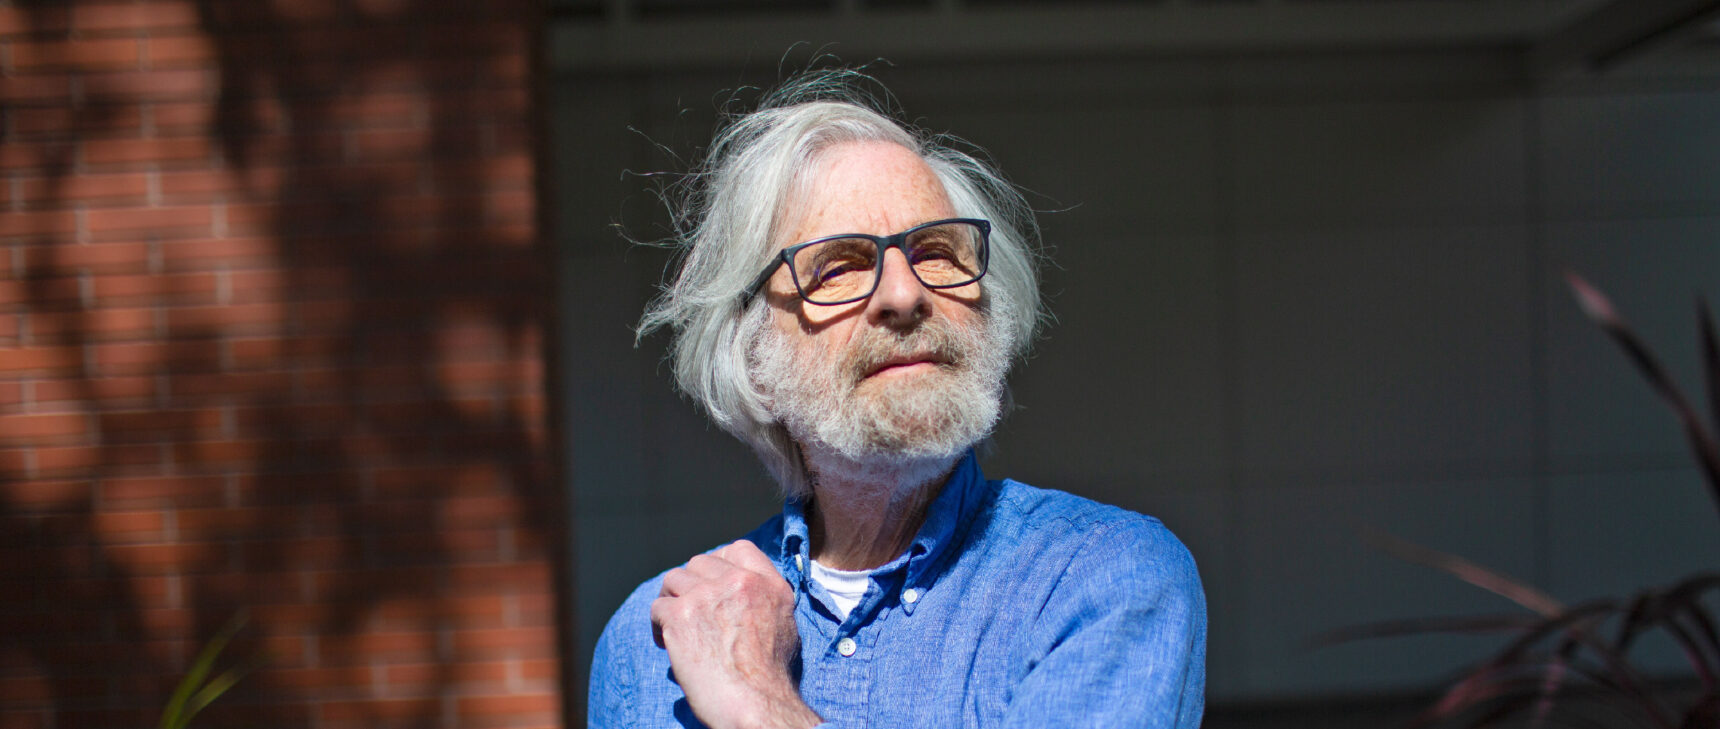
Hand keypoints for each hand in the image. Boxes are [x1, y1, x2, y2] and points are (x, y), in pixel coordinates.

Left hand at [652, 540, 821, 728]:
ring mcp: (707, 595)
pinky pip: (657, 606)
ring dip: (671, 600)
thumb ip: (764, 600)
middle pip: (700, 562)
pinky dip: (657, 625)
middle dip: (691, 583)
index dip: (719, 561)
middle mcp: (738, 582)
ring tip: (673, 624)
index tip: (710, 580)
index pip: (738, 549)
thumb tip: (741, 596)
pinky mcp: (680, 615)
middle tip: (688, 608)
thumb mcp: (784, 626)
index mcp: (767, 584)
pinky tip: (665, 643)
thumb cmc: (769, 677)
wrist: (755, 702)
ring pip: (674, 579)